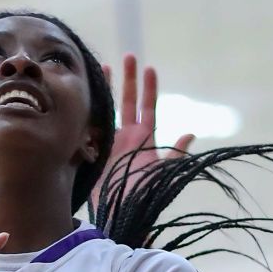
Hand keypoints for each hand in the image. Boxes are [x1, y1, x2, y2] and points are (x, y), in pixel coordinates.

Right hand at [91, 55, 193, 211]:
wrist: (121, 215)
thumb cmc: (144, 197)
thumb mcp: (163, 175)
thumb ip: (175, 155)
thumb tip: (191, 134)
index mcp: (144, 139)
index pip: (148, 108)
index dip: (149, 88)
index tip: (149, 68)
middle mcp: (127, 138)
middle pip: (127, 102)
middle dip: (128, 79)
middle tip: (129, 56)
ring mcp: (109, 143)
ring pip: (107, 110)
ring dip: (105, 90)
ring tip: (101, 67)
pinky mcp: (93, 153)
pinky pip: (89, 128)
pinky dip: (86, 113)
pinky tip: (81, 96)